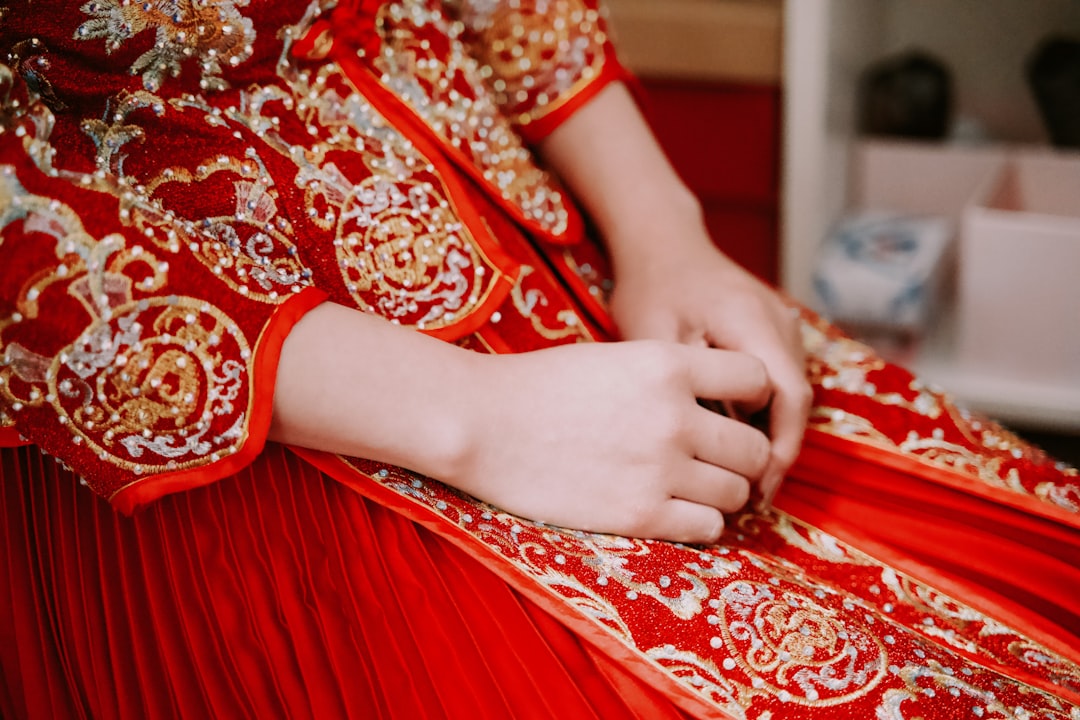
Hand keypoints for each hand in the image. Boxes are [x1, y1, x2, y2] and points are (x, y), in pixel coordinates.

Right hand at [449, 341, 771, 542]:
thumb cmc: (538, 386)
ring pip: (737, 492)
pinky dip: (699, 524)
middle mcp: (675, 416)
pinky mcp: (639, 514)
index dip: (749, 398)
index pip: (756, 380)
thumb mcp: (613, 357)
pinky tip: (672, 511)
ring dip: (721, 494)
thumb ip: (669, 377)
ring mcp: (659, 468)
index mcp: (668, 365)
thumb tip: (715, 403)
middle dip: (740, 457)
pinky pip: (708, 528)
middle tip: (714, 462)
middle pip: (754, 448)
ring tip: (690, 489)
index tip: (731, 411)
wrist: (481, 423)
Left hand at [608, 219, 810, 506]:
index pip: (787, 395)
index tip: (759, 488)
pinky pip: (778, 380)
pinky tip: (736, 443)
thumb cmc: (651, 286)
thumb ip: (685, 384)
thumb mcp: (654, 335)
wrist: (662, 241)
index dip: (779, 448)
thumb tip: (710, 443)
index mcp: (754, 321)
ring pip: (789, 393)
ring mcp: (782, 325)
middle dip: (777, 452)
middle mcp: (781, 323)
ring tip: (741, 480)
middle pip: (795, 400)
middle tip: (749, 500)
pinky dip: (763, 414)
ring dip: (771, 435)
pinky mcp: (772, 332)